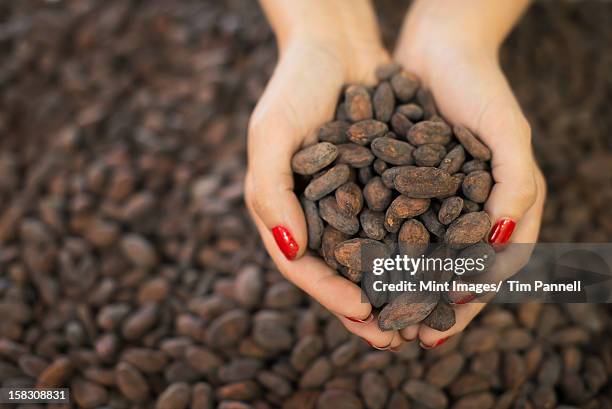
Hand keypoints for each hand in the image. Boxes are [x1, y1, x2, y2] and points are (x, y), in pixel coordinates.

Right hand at [245, 21, 401, 348]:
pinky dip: (414, 245)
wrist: (334, 43)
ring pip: (371, 254)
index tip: (362, 313)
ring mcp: (347, 200)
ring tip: (420, 312)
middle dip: (365, 306)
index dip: (329, 293)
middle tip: (394, 336)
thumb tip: (291, 251)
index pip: (302, 266)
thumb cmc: (293, 85)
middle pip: (339, 271)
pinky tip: (439, 263)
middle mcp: (314, 212)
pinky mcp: (377, 183)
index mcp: (282, 209)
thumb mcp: (270, 134)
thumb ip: (272, 192)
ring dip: (393, 286)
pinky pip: (396, 222)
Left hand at [394, 15, 545, 347]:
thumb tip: (499, 248)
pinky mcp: (395, 185)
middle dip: (421, 305)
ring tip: (369, 314)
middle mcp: (461, 212)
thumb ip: (516, 187)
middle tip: (397, 338)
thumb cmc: (483, 88)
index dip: (467, 302)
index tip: (442, 330)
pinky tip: (350, 267)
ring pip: (409, 255)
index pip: (487, 271)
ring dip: (392, 287)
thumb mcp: (508, 133)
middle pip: (443, 272)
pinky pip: (381, 224)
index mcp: (498, 211)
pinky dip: (369, 247)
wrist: (440, 48)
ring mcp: (427, 201)